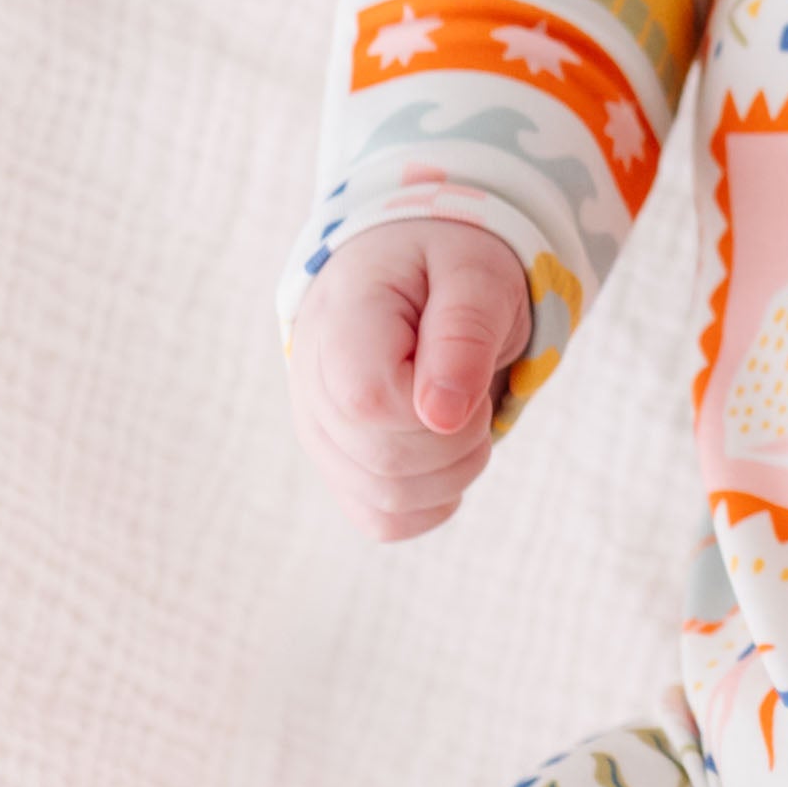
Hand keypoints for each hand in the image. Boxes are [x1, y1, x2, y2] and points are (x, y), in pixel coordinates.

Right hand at [289, 220, 537, 539]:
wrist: (414, 268)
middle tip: (475, 388)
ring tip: (462, 412)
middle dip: (461, 439)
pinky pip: (386, 521)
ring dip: (455, 471)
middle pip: (385, 462)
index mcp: (339, 322)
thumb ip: (462, 333)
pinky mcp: (340, 469)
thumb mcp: (476, 274)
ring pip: (387, 502)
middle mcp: (310, 385)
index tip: (464, 365)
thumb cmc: (449, 265)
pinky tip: (446, 450)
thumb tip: (443, 416)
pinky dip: (434, 499)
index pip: (371, 402)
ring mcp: (319, 434)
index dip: (435, 404)